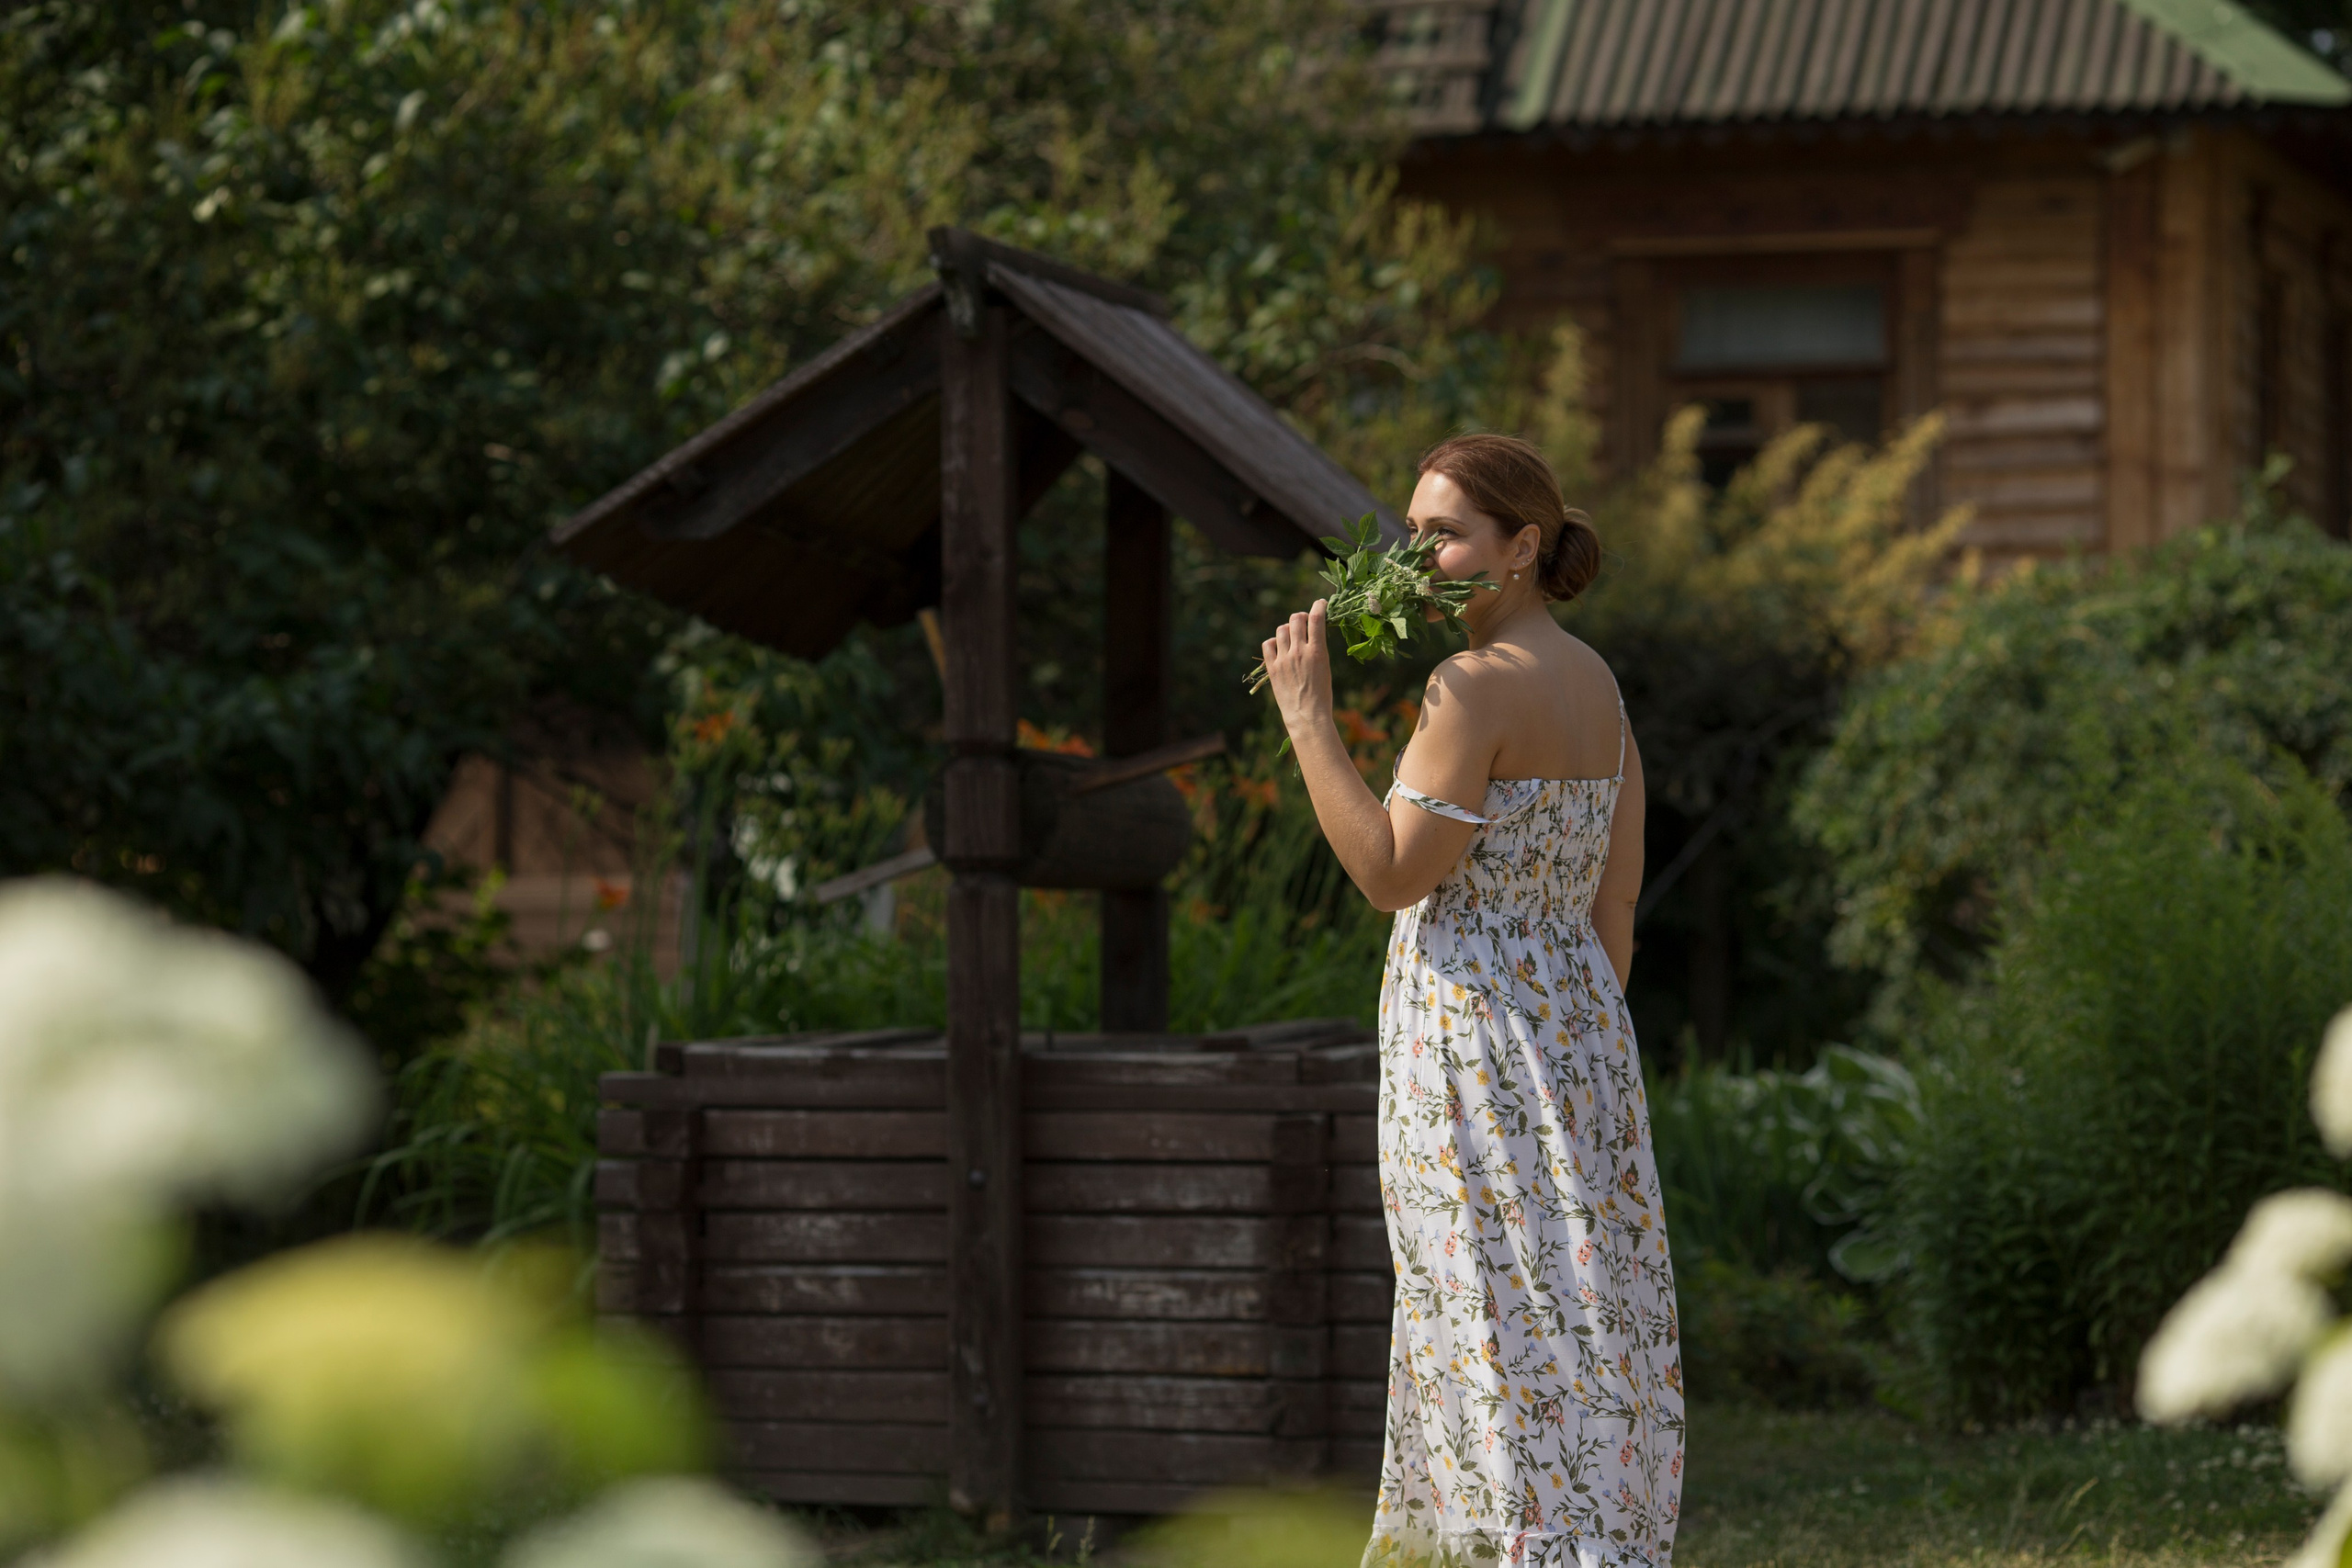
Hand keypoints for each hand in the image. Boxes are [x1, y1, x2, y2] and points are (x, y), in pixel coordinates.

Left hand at [1260, 600, 1333, 735]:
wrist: (1307, 716)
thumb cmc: (1322, 695)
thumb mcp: (1325, 667)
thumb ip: (1317, 648)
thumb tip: (1312, 633)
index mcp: (1317, 651)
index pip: (1317, 618)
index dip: (1319, 606)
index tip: (1321, 603)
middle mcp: (1299, 651)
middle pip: (1296, 619)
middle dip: (1302, 616)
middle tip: (1304, 621)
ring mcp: (1284, 659)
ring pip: (1282, 629)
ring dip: (1288, 628)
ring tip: (1292, 635)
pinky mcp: (1272, 667)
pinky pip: (1268, 644)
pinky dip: (1274, 641)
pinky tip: (1279, 647)